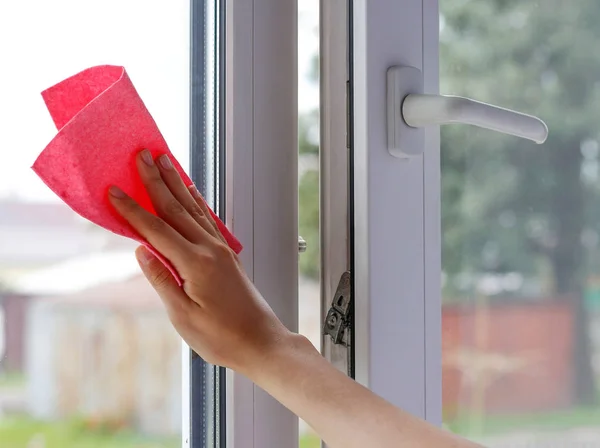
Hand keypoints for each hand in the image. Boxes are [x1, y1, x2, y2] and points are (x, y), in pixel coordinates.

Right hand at [108, 149, 291, 373]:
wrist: (261, 342)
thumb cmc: (223, 337)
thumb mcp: (183, 315)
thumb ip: (161, 280)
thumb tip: (141, 251)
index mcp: (196, 263)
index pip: (156, 230)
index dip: (133, 210)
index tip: (114, 190)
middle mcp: (210, 249)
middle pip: (176, 208)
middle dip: (156, 180)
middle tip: (142, 155)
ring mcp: (221, 249)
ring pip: (194, 209)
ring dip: (177, 183)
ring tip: (165, 161)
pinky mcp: (227, 254)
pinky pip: (208, 220)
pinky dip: (197, 202)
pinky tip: (192, 192)